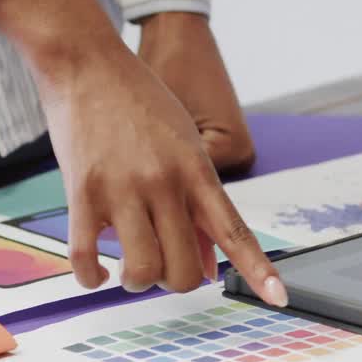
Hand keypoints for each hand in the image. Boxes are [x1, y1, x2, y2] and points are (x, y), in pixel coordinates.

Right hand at [0, 0, 285, 304]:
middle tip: (162, 267)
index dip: (258, 270)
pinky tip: (95, 274)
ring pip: (141, 270)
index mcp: (198, 171)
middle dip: (174, 281)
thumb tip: (206, 262)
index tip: (278, 299)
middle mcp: (166, 184)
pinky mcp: (83, 192)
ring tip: (128, 270)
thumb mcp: (184, 143)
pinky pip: (86, 256)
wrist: (87, 62)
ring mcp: (124, 189)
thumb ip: (197, 201)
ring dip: (136, 282)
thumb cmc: (140, 102)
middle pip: (183, 269)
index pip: (234, 231)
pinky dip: (91, 277)